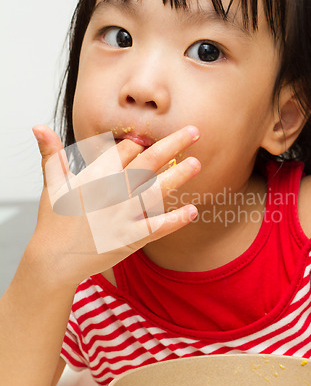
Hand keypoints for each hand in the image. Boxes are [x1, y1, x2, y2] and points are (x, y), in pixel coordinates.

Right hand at [29, 125, 200, 285]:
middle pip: (149, 161)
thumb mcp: (51, 184)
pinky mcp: (131, 237)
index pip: (126, 150)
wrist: (54, 259)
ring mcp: (124, 214)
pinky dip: (175, 220)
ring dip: (179, 176)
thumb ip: (51, 154)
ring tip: (197, 163)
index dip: (139, 143)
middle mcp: (113, 191)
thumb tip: (39, 126)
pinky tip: (192, 211)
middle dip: (173, 144)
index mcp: (96, 174)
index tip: (148, 141)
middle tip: (194, 130)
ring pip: (157, 190)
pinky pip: (158, 227)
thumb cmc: (54, 220)